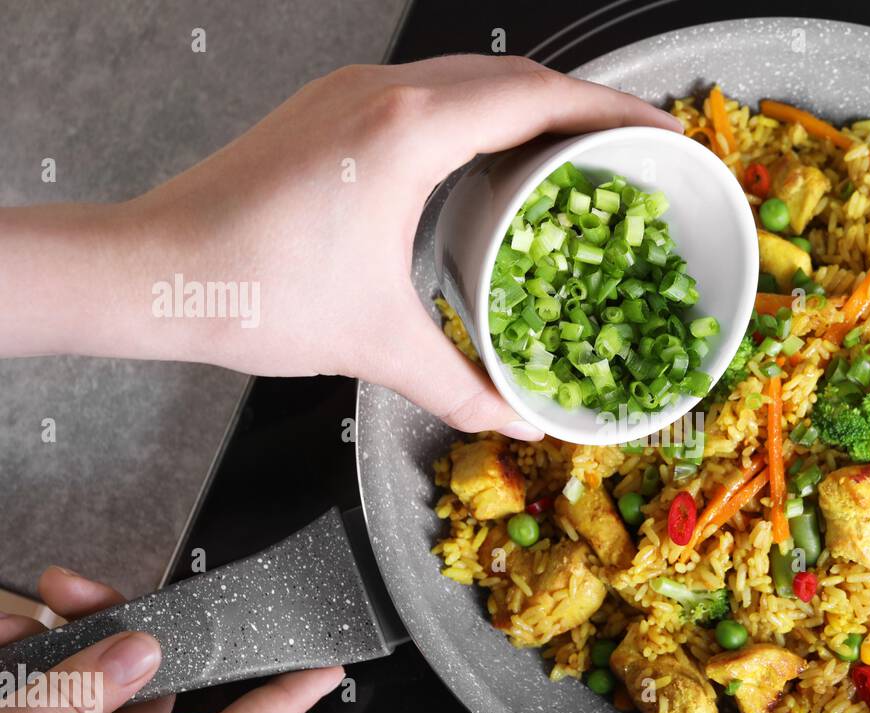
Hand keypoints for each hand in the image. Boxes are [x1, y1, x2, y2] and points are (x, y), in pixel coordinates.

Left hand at [0, 55, 680, 438]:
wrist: (150, 270)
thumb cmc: (252, 293)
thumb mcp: (378, 343)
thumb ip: (462, 386)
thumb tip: (519, 420)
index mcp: (409, 132)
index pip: (538, 97)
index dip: (611, 109)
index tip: (659, 132)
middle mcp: (383, 94)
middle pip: (511, 75)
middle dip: (580, 104)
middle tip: (629, 148)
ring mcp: (350, 94)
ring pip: (466, 77)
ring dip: (526, 104)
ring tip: (571, 151)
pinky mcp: (328, 109)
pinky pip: (427, 92)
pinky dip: (477, 114)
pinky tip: (489, 159)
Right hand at [0, 567, 341, 712]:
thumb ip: (65, 698)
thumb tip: (145, 649)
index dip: (283, 702)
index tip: (325, 667)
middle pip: (146, 692)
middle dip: (112, 626)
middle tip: (62, 586)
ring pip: (91, 695)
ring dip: (53, 647)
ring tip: (5, 626)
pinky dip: (27, 677)